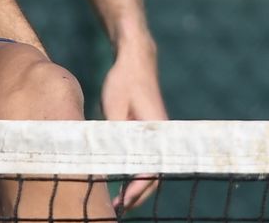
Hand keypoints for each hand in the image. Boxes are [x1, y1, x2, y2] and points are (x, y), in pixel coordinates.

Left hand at [101, 41, 167, 211]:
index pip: (151, 170)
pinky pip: (147, 161)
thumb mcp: (113, 107)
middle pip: (153, 176)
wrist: (136, 60)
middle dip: (137, 196)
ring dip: (136, 189)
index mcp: (155, 131)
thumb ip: (114, 135)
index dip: (137, 189)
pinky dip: (135, 175)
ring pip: (151, 171)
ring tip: (118, 204)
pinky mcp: (150, 135)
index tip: (123, 201)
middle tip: (116, 210)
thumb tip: (107, 162)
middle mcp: (160, 137)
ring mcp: (157, 137)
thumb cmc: (123, 81)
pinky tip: (122, 184)